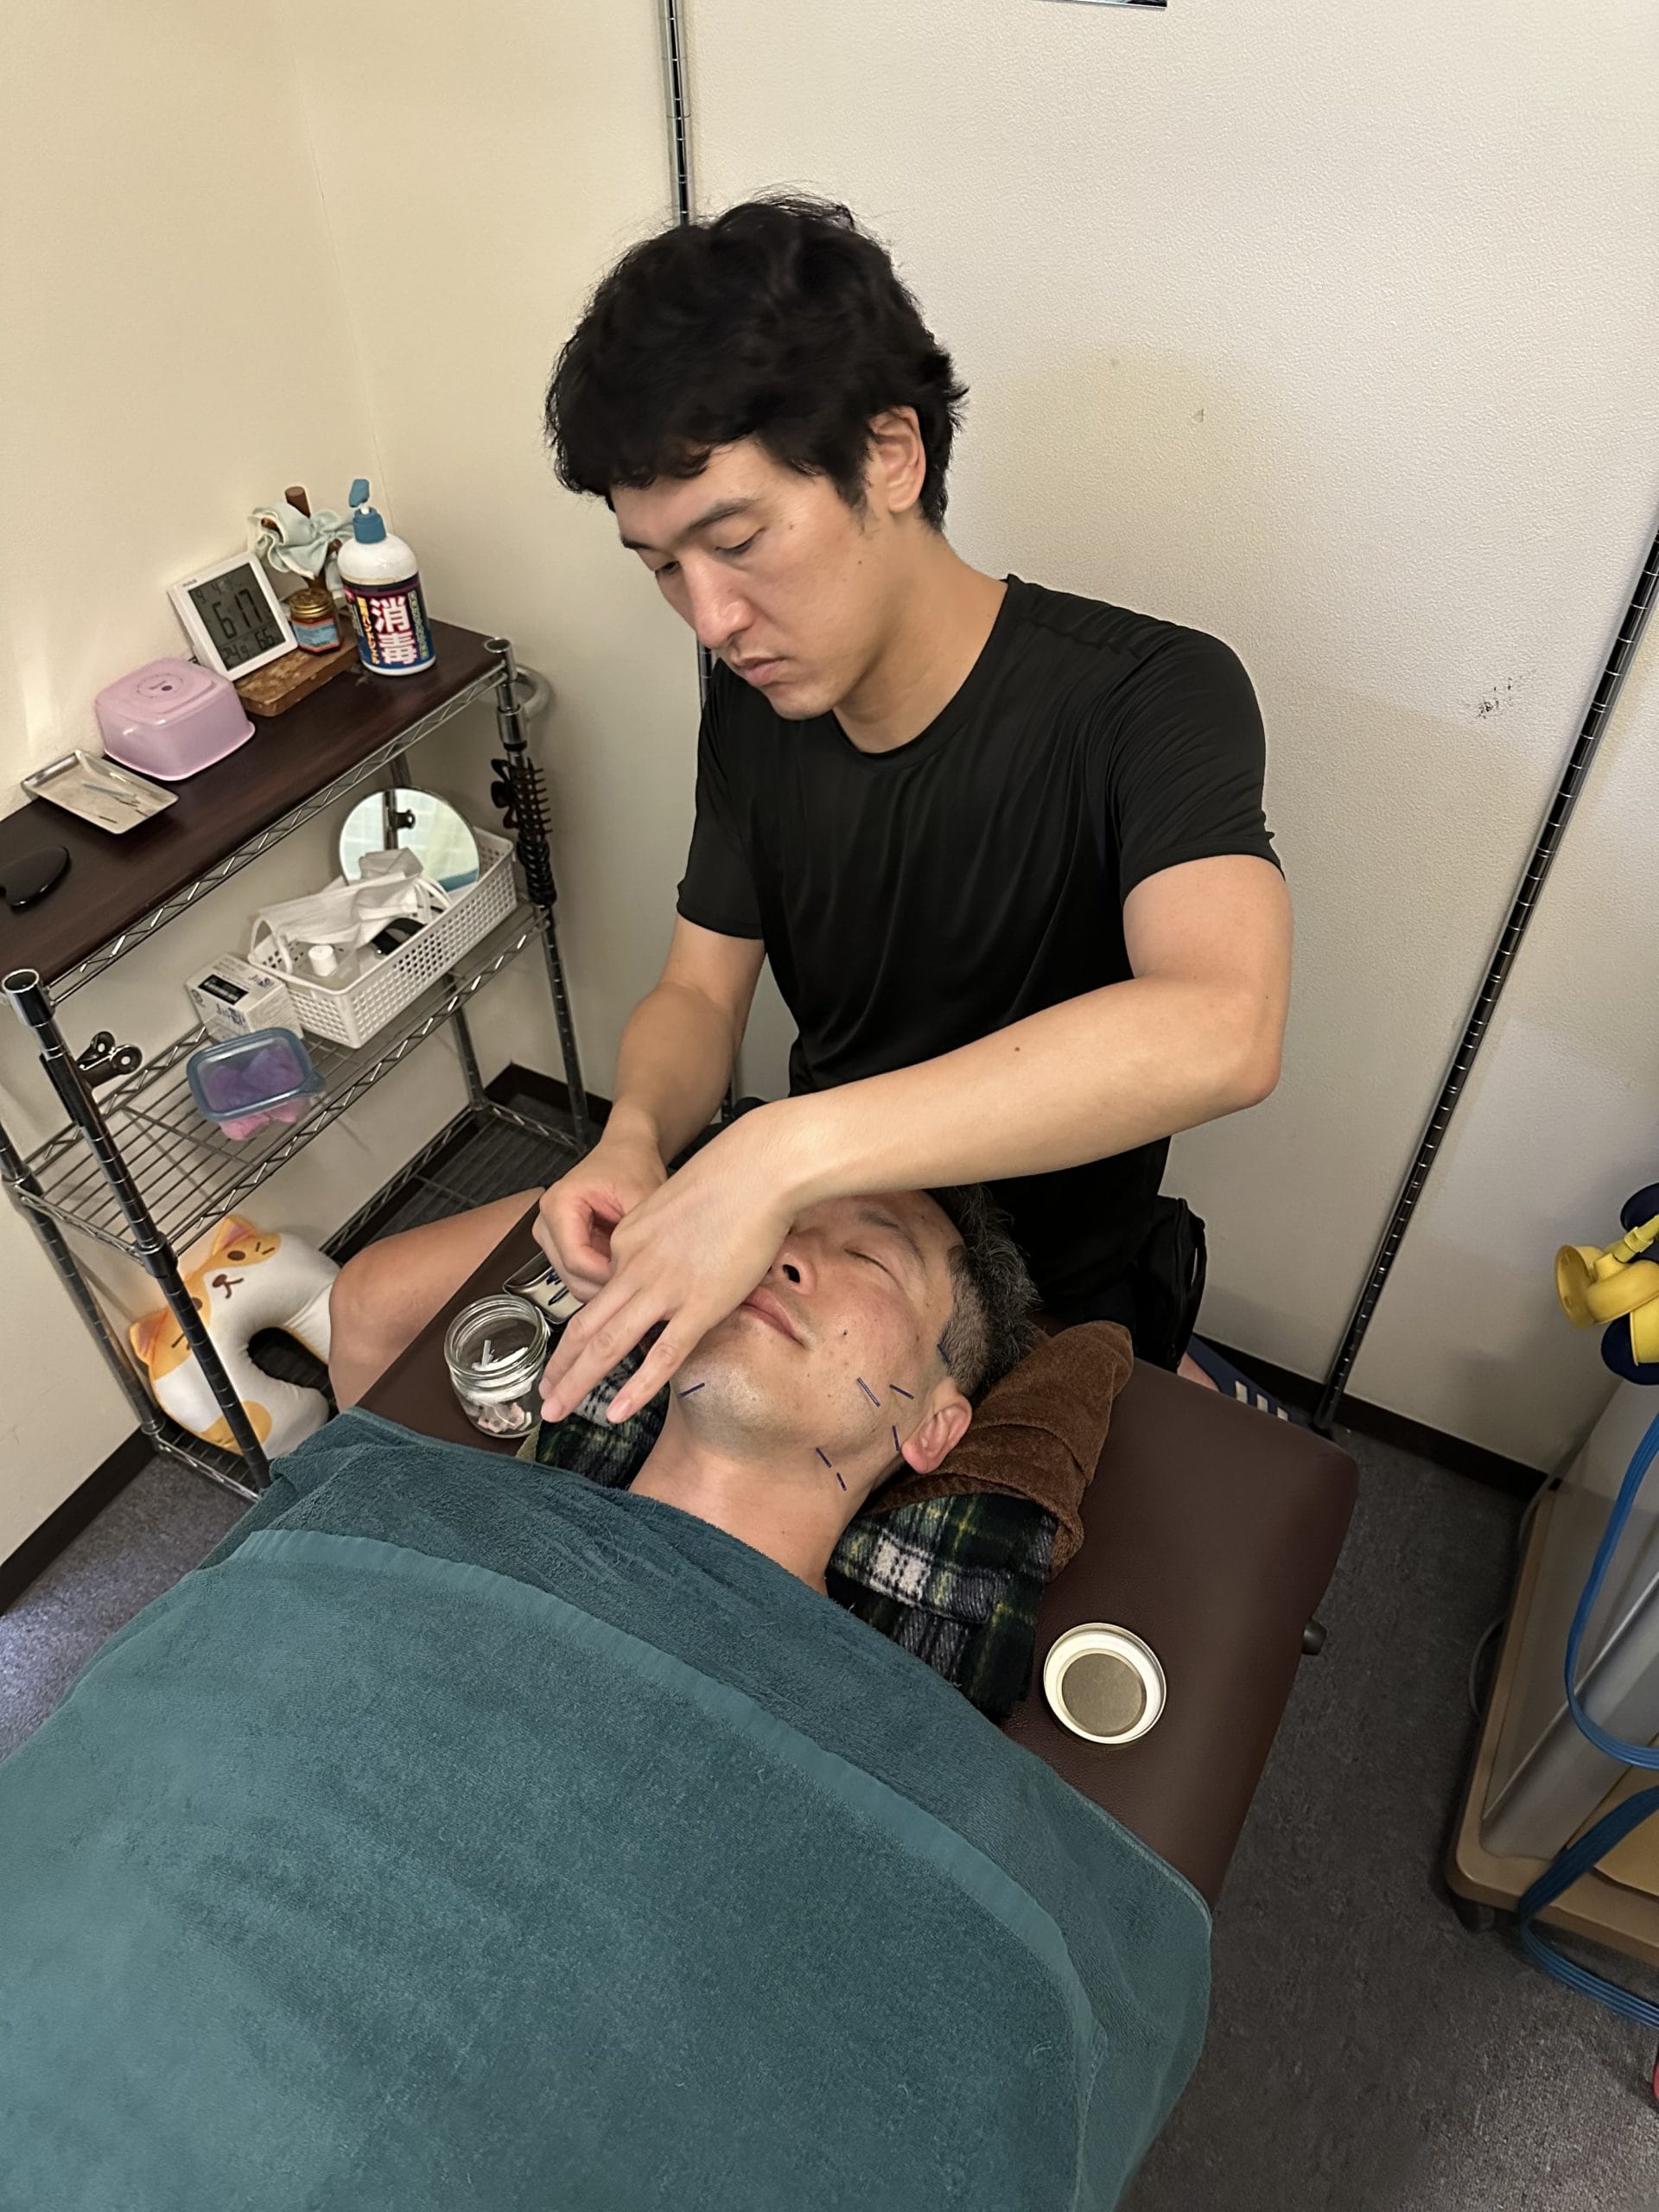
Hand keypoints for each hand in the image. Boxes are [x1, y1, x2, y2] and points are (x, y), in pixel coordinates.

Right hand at [533, 1129, 665, 1302]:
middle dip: (605, 1284)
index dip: (607, 1276)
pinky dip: (602, 1276)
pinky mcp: (561, 1246)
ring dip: (604, 1282)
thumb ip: (637, 1238)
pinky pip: (580, 1276)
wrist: (625, 1153)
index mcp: (559, 1204)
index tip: (633, 1276)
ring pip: (574, 1281)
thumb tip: (638, 1276)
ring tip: (630, 1266)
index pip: (576, 1260)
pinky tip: (621, 1263)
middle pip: (571, 1276)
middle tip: (637, 1278)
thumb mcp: (642, 1197)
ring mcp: (551, 1236)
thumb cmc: (630, 1165)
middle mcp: (547, 1222)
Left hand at [538, 1106, 803, 1425]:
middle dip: (560, 1366)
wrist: (754, 1168)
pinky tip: (617, 1412)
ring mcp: (665, 1289)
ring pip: (608, 1346)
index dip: (586, 1328)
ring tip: (555, 1411)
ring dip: (577, 1383)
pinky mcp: (700, 1305)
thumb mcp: (675, 1206)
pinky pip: (661, 1356)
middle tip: (542, 1397)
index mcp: (628, 1242)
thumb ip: (666, 1238)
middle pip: (585, 1326)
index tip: (578, 1353)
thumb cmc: (729, 1179)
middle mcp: (635, 1268)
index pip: (600, 1293)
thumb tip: (679, 1260)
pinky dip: (636, 1388)